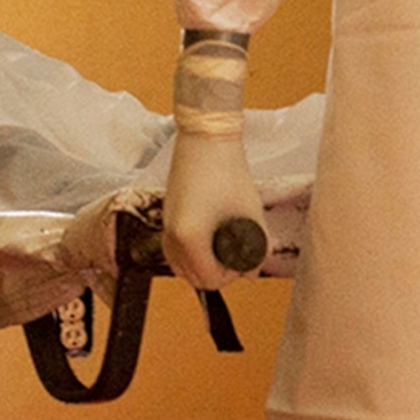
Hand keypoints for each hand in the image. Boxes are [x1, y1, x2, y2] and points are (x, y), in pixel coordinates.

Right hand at [164, 28, 267, 284]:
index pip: (210, 280)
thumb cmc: (230, 172)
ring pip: (181, 266)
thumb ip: (255, 249)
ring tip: (224, 247)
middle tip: (237, 255)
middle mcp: (171, 237)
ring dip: (203, 265)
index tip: (245, 260)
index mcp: (190, 238)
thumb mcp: (251, 215)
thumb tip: (252, 272)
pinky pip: (174, 250)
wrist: (206, 140)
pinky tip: (210, 240)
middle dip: (218, 273)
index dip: (231, 276)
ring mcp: (164, 227)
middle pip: (193, 278)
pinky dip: (191, 254)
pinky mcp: (165, 217)